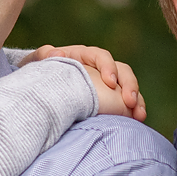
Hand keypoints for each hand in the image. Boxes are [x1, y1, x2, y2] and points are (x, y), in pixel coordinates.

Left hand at [32, 44, 146, 121]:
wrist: (39, 88)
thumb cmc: (39, 73)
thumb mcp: (36, 63)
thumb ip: (43, 56)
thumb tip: (56, 53)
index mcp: (84, 56)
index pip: (101, 57)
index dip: (108, 67)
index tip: (109, 82)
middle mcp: (100, 68)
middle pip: (123, 71)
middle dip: (129, 85)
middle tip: (129, 102)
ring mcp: (107, 84)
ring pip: (129, 88)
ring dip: (137, 100)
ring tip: (139, 116)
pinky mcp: (111, 100)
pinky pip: (128, 104)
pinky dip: (134, 111)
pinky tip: (137, 122)